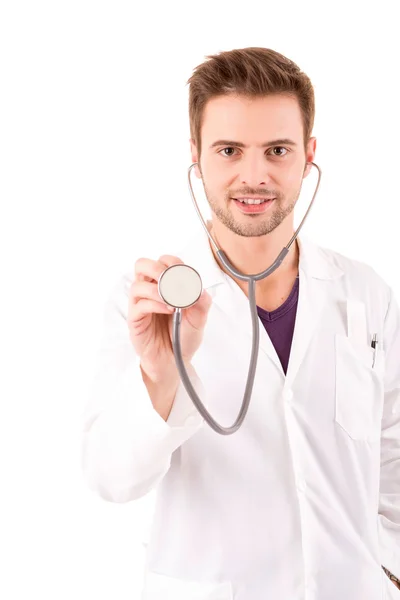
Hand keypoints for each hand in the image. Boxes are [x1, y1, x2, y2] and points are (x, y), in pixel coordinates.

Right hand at [128, 254, 211, 381]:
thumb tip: (200, 289)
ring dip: (158, 289)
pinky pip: (139, 305)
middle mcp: (150, 290)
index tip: (188, 278)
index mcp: (165, 285)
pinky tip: (169, 311)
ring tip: (172, 302)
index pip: (164, 261)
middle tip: (172, 281)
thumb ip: (202, 302)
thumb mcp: (200, 319)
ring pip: (137, 284)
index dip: (175, 264)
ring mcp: (140, 304)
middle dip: (158, 268)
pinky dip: (156, 304)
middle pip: (142, 264)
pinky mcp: (135, 319)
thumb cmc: (183, 337)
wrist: (176, 362)